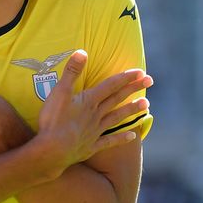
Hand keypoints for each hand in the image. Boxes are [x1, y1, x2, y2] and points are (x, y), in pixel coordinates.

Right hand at [34, 50, 151, 177]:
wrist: (52, 150)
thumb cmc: (53, 120)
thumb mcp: (59, 92)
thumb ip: (71, 72)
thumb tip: (82, 52)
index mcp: (89, 101)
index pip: (110, 86)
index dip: (125, 77)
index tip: (140, 71)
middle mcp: (96, 115)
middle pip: (117, 99)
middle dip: (133, 88)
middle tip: (149, 80)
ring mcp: (95, 131)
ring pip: (117, 118)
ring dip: (131, 110)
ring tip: (146, 103)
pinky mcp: (90, 146)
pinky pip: (109, 141)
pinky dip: (121, 138)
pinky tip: (133, 135)